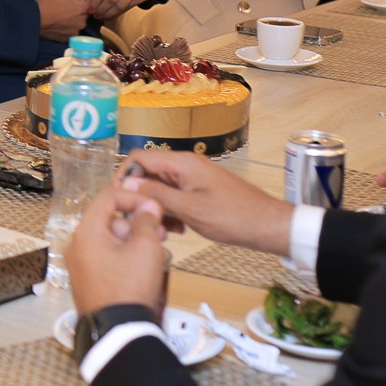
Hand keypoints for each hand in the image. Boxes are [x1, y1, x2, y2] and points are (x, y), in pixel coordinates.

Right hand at [36, 0, 89, 41]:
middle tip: (71, 4)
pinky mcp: (67, 39)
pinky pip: (72, 31)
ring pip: (80, 23)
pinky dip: (69, 27)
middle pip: (87, 13)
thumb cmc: (47, 3)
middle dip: (82, 8)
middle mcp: (83, 22)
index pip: (94, 1)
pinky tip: (61, 22)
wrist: (33, 21)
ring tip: (65, 14)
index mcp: (83, 9)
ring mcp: (75, 32)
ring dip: (76, 18)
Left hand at [67, 185, 169, 315]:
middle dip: (137, 224)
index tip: (154, 207)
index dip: (134, 197)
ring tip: (155, 255)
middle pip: (110, 220)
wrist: (119, 331)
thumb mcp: (145, 248)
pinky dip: (125, 257)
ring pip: (111, 240)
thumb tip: (148, 206)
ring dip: (134, 242)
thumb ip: (147, 221)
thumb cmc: (130, 288)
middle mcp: (77, 246)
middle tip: (160, 234)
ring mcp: (80, 265)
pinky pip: (107, 258)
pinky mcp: (88, 281)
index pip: (108, 197)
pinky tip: (143, 268)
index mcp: (86, 232)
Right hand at [116, 149, 293, 256]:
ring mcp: (193, 178)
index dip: (124, 176)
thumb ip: (157, 194)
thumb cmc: (234, 217)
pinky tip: (177, 228)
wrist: (266, 225)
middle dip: (140, 194)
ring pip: (160, 187)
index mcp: (183, 163)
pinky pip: (174, 196)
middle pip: (148, 172)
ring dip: (156, 206)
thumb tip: (127, 182)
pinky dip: (170, 211)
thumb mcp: (190, 209)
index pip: (139, 158)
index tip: (119, 197)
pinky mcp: (199, 191)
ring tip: (162, 227)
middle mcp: (186, 166)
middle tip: (139, 217)